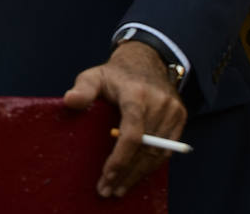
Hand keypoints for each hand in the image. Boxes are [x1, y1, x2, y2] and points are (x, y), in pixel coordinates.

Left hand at [62, 40, 186, 198]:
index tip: (107, 175)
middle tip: (108, 189)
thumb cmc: (115, 75)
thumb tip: (69, 101)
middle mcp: (158, 103)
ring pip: (157, 153)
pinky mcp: (180, 117)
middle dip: (125, 173)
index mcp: (136, 94)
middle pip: (144, 149)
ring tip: (119, 188)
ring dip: (138, 174)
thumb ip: (83, 89)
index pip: (132, 133)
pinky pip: (167, 150)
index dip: (120, 158)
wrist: (147, 60)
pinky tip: (136, 175)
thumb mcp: (94, 76)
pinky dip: (151, 165)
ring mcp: (173, 110)